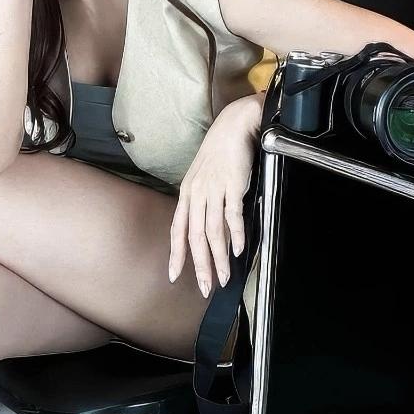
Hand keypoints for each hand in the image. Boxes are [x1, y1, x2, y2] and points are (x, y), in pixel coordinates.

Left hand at [167, 98, 259, 296]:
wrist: (235, 125)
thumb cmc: (221, 151)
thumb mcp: (204, 177)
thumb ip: (204, 202)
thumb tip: (210, 228)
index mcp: (187, 193)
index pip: (178, 230)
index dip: (176, 255)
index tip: (175, 277)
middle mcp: (196, 193)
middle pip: (195, 237)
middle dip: (199, 266)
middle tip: (205, 288)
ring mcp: (214, 189)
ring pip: (212, 231)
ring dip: (218, 258)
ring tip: (224, 277)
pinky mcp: (232, 185)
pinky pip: (232, 215)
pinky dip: (236, 235)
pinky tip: (239, 250)